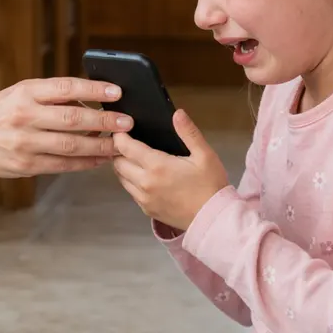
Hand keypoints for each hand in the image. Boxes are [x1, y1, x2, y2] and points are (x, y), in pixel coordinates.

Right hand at [0, 77, 132, 177]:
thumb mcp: (19, 92)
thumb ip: (51, 95)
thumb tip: (91, 99)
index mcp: (25, 93)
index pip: (66, 88)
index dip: (94, 89)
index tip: (116, 91)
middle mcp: (24, 116)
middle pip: (73, 119)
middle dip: (104, 121)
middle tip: (127, 122)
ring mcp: (25, 143)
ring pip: (71, 146)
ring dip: (100, 145)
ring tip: (118, 143)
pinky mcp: (26, 165)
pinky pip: (62, 165)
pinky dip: (84, 162)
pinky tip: (100, 158)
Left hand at [113, 110, 229, 230]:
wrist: (214, 218)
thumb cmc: (211, 185)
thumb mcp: (205, 155)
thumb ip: (188, 132)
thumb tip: (177, 113)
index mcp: (157, 166)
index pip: (125, 147)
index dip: (119, 136)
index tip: (122, 130)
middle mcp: (145, 183)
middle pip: (118, 163)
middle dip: (119, 151)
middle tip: (127, 143)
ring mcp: (144, 198)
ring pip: (121, 179)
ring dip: (123, 167)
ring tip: (134, 159)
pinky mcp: (147, 210)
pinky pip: (131, 192)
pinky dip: (131, 182)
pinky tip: (143, 177)